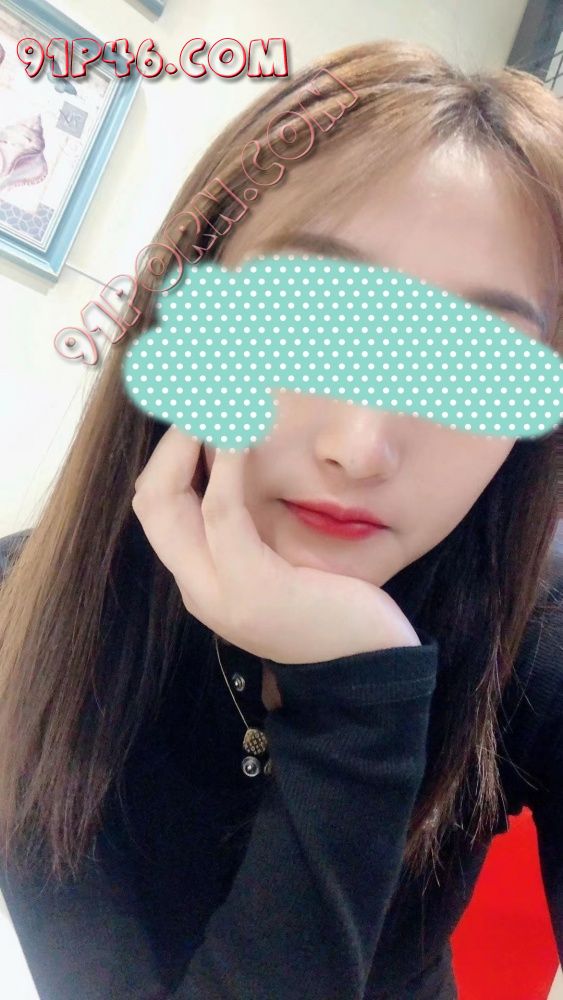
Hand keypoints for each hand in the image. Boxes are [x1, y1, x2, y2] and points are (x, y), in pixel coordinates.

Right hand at [131, 425, 419, 664]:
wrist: (373, 668)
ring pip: (168, 502)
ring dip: (188, 441)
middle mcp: (197, 587)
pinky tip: (242, 432)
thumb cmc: (338, 607)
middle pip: (149, 500)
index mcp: (203, 578)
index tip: (194, 405)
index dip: (170, 452)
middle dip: (170, 440)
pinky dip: (226, 466)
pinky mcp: (249, 588)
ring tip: (216, 397)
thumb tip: (242, 460)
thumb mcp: (286, 560)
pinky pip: (221, 514)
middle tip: (201, 393)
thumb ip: (256, 525)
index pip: (160, 506)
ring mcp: (216, 592)